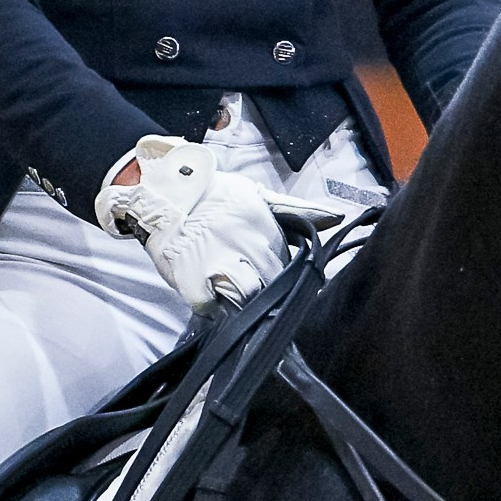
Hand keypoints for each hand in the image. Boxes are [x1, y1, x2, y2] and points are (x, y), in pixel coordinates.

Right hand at [97, 135, 289, 310]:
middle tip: (255, 288)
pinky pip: (211, 308)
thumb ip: (295, 210)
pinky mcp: (189, 280)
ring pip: (247, 298)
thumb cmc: (214, 195)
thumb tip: (337, 218)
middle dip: (268, 291)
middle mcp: (243, 245)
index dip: (287, 276)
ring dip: (244, 302)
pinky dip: (213, 308)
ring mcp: (215, 263)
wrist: (163, 193)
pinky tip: (211, 295)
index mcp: (262, 226)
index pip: (289, 265)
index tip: (280, 280)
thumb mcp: (256, 195)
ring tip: (234, 293)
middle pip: (272, 285)